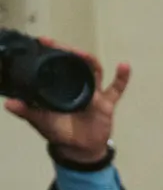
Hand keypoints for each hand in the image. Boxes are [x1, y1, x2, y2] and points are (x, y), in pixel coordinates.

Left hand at [3, 41, 128, 163]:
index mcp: (60, 87)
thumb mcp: (41, 121)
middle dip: (68, 52)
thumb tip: (8, 104)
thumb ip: (27, 112)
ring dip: (89, 60)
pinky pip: (116, 89)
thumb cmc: (59, 133)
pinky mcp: (106, 103)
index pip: (56, 65)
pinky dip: (122, 78)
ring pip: (93, 71)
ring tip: (82, 54)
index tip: (43, 40)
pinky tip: (124, 65)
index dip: (51, 52)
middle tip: (57, 44)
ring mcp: (93, 93)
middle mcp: (76, 86)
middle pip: (75, 63)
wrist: (79, 149)